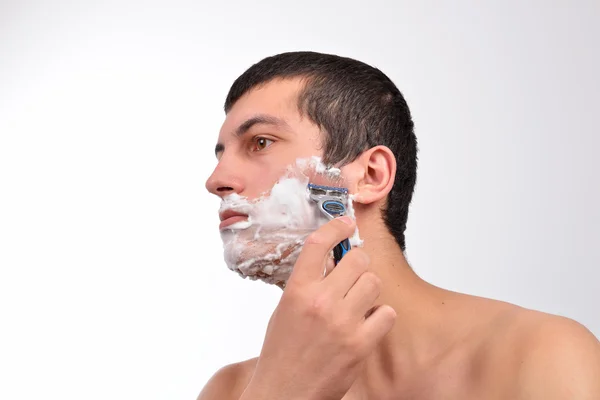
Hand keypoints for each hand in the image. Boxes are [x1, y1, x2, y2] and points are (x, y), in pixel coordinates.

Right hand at [241, 216, 396, 399]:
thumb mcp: (286, 310)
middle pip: (357, 259)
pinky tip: (367, 324)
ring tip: (357, 304)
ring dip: (368, 290)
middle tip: (353, 274)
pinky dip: (380, 317)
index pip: (319, 243)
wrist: (285, 393)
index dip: (336, 227)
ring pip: (373, 282)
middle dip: (358, 264)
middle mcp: (321, 301)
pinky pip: (387, 313)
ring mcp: (343, 322)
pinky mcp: (360, 344)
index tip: (346, 222)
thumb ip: (307, 284)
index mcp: (297, 290)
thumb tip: (332, 262)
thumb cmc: (282, 353)